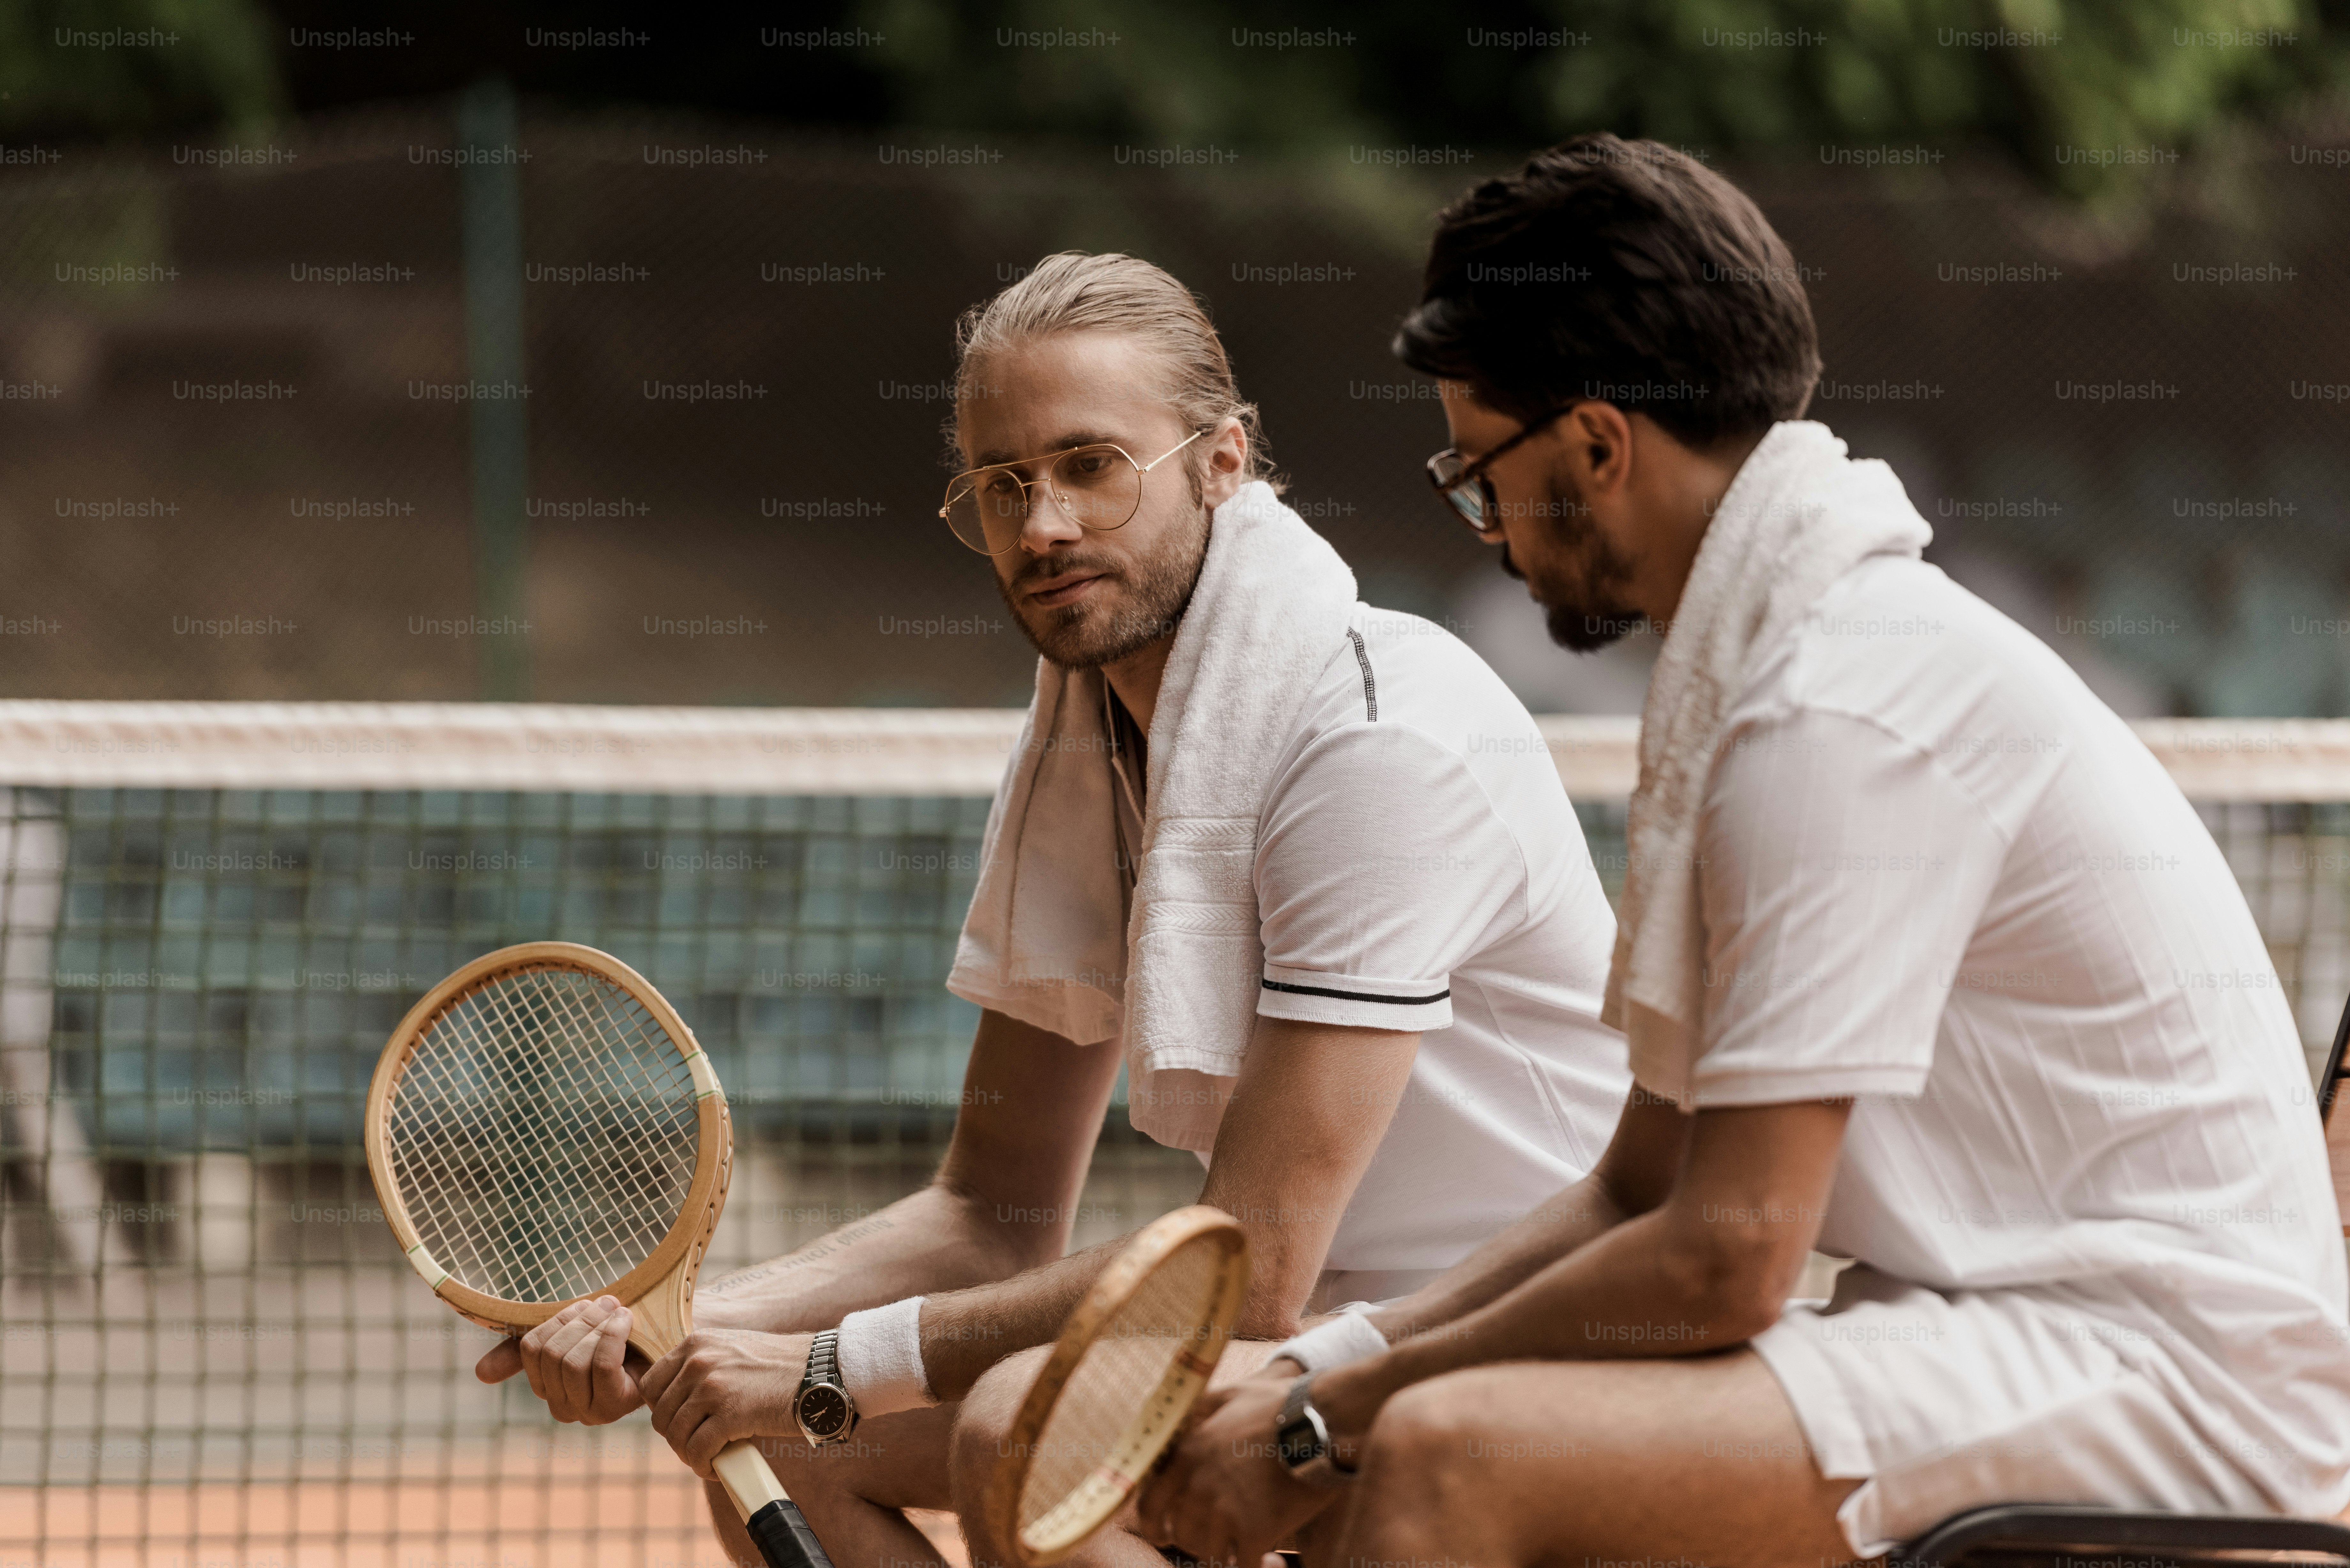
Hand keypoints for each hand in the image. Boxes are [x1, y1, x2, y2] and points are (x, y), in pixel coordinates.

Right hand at [474, 1296, 648, 1424]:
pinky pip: (601, 1364)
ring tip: (620, 1312)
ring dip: (599, 1325)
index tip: (584, 1305)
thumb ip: (524, 1351)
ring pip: (574, 1360)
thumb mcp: (569, 1333)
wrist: (670, 1338)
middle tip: (607, 1303)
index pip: (531, 1349)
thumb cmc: (618, 1335)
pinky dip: (614, 1334)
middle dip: (581, 1319)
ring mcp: (590, 1411)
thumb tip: (480, 1374)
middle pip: (552, 1354)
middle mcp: (565, 1408)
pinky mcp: (617, 1406)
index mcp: (548, 1388)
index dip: (557, 1321)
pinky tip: (627, 1320)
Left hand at [642, 1329, 812, 1476]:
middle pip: (661, 1415)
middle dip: (676, 1437)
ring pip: (677, 1436)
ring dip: (689, 1454)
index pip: (651, 1384)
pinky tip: (717, 1467)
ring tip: (708, 1457)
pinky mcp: (730, 1414)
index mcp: (696, 1344)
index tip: (681, 1421)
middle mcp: (698, 1361)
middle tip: (698, 1444)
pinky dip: (703, 1466)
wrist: (819, 1372)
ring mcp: (712, 1387)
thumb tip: (678, 1401)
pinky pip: (698, 1451)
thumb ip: (703, 1366)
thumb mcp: (732, 1349)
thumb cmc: (779, 1366)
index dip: (662, 1410)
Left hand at [1137, 1371, 1337, 1565]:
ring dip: (1222, 1552)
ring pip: (1207, 1553)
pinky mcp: (1256, 1531)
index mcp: (1189, 1455)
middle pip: (1181, 1533)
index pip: (1149, 1506)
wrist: (1321, 1423)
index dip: (1153, 1525)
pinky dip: (1251, 1566)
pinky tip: (1265, 1560)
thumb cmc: (1278, 1405)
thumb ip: (1197, 1407)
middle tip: (1213, 1536)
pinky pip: (1240, 1565)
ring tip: (1238, 1545)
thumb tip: (1172, 1414)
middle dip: (1193, 1539)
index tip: (1162, 1533)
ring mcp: (1226, 1511)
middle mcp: (1200, 1486)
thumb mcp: (1228, 1394)